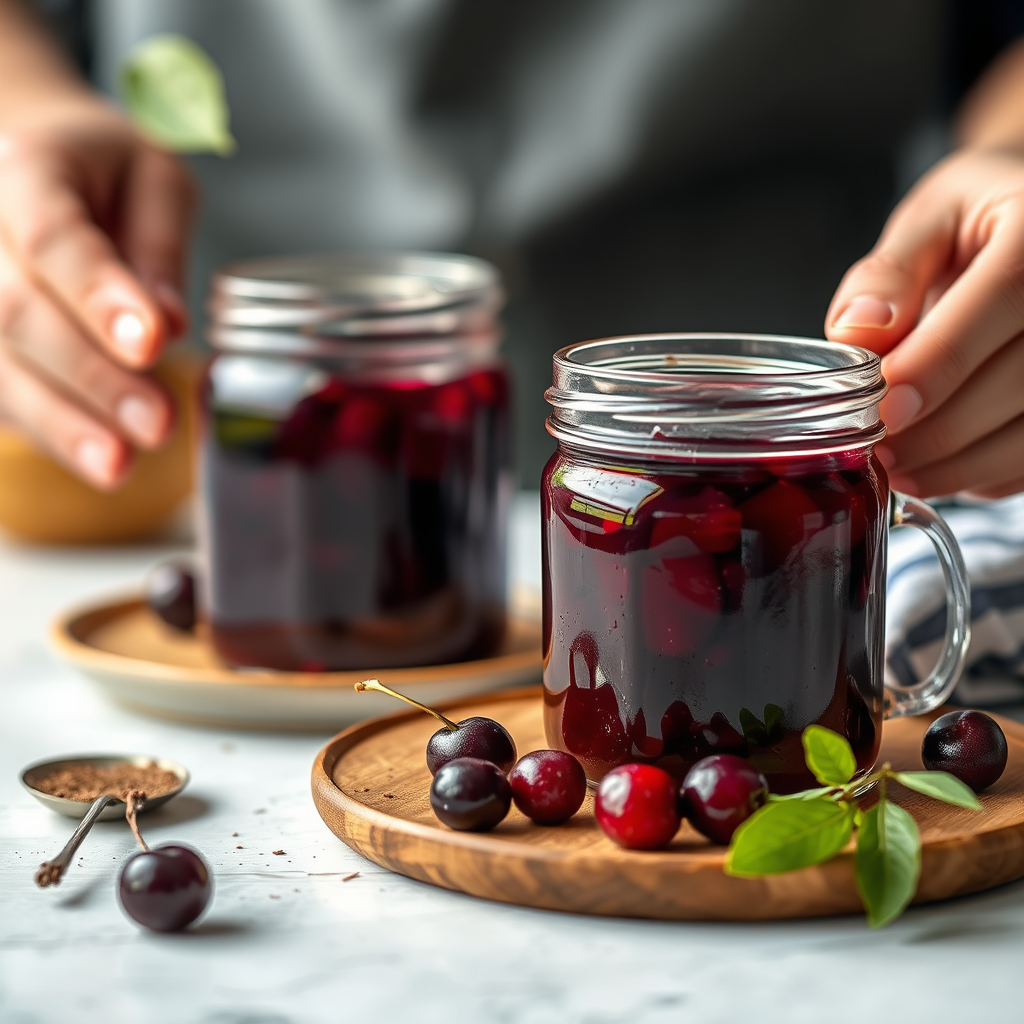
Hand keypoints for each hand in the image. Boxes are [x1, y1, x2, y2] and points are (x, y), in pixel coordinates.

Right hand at [0, 99, 194, 487]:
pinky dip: (47, 429)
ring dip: (60, 421)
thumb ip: (159, 247)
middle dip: (90, 376)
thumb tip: (170, 323)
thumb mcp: (153, 181)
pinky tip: (96, 459)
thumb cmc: (104, 174)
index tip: (152, 343)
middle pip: (14, 312)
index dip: (98, 296)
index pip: (52, 239)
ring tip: (120, 465)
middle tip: (155, 424)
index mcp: (25, 170)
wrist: (34, 162)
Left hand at [825, 149, 1023, 498]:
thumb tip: (858, 330)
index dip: (939, 364)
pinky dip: (993, 471)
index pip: (1005, 296)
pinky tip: (947, 468)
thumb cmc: (986, 215)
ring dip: (965, 465)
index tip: (884, 409)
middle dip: (941, 431)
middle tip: (880, 452)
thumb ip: (890, 272)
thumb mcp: (932, 217)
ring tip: (903, 470)